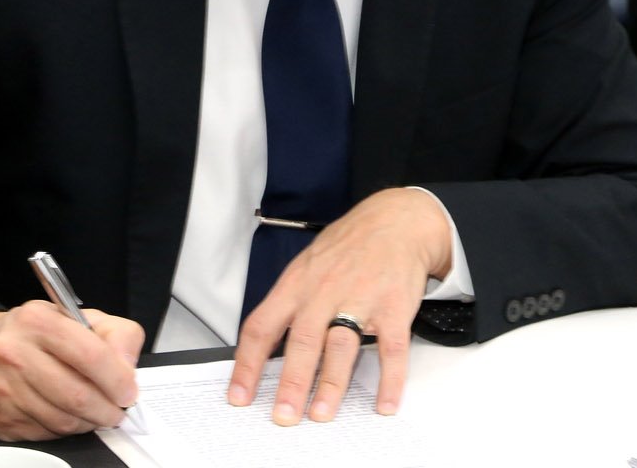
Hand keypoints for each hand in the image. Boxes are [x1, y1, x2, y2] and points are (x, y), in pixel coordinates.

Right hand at [0, 300, 144, 439]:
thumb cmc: (28, 333)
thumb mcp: (73, 316)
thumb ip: (113, 334)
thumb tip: (127, 368)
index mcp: (38, 322)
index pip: (91, 355)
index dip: (117, 379)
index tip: (128, 392)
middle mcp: (15, 355)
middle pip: (77, 395)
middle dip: (107, 409)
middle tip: (118, 410)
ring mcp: (4, 390)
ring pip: (62, 420)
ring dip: (88, 422)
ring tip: (96, 413)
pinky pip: (45, 434)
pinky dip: (65, 429)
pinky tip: (68, 416)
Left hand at [227, 188, 451, 425]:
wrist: (396, 221)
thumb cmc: (348, 246)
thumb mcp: (306, 266)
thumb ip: (288, 303)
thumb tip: (264, 349)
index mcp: (297, 284)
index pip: (263, 326)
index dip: (248, 364)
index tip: (239, 396)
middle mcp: (324, 292)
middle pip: (302, 340)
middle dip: (290, 382)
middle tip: (283, 416)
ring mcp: (361, 299)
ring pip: (341, 346)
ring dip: (331, 384)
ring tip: (321, 414)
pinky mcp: (394, 307)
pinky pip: (391, 349)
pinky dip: (389, 380)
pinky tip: (384, 403)